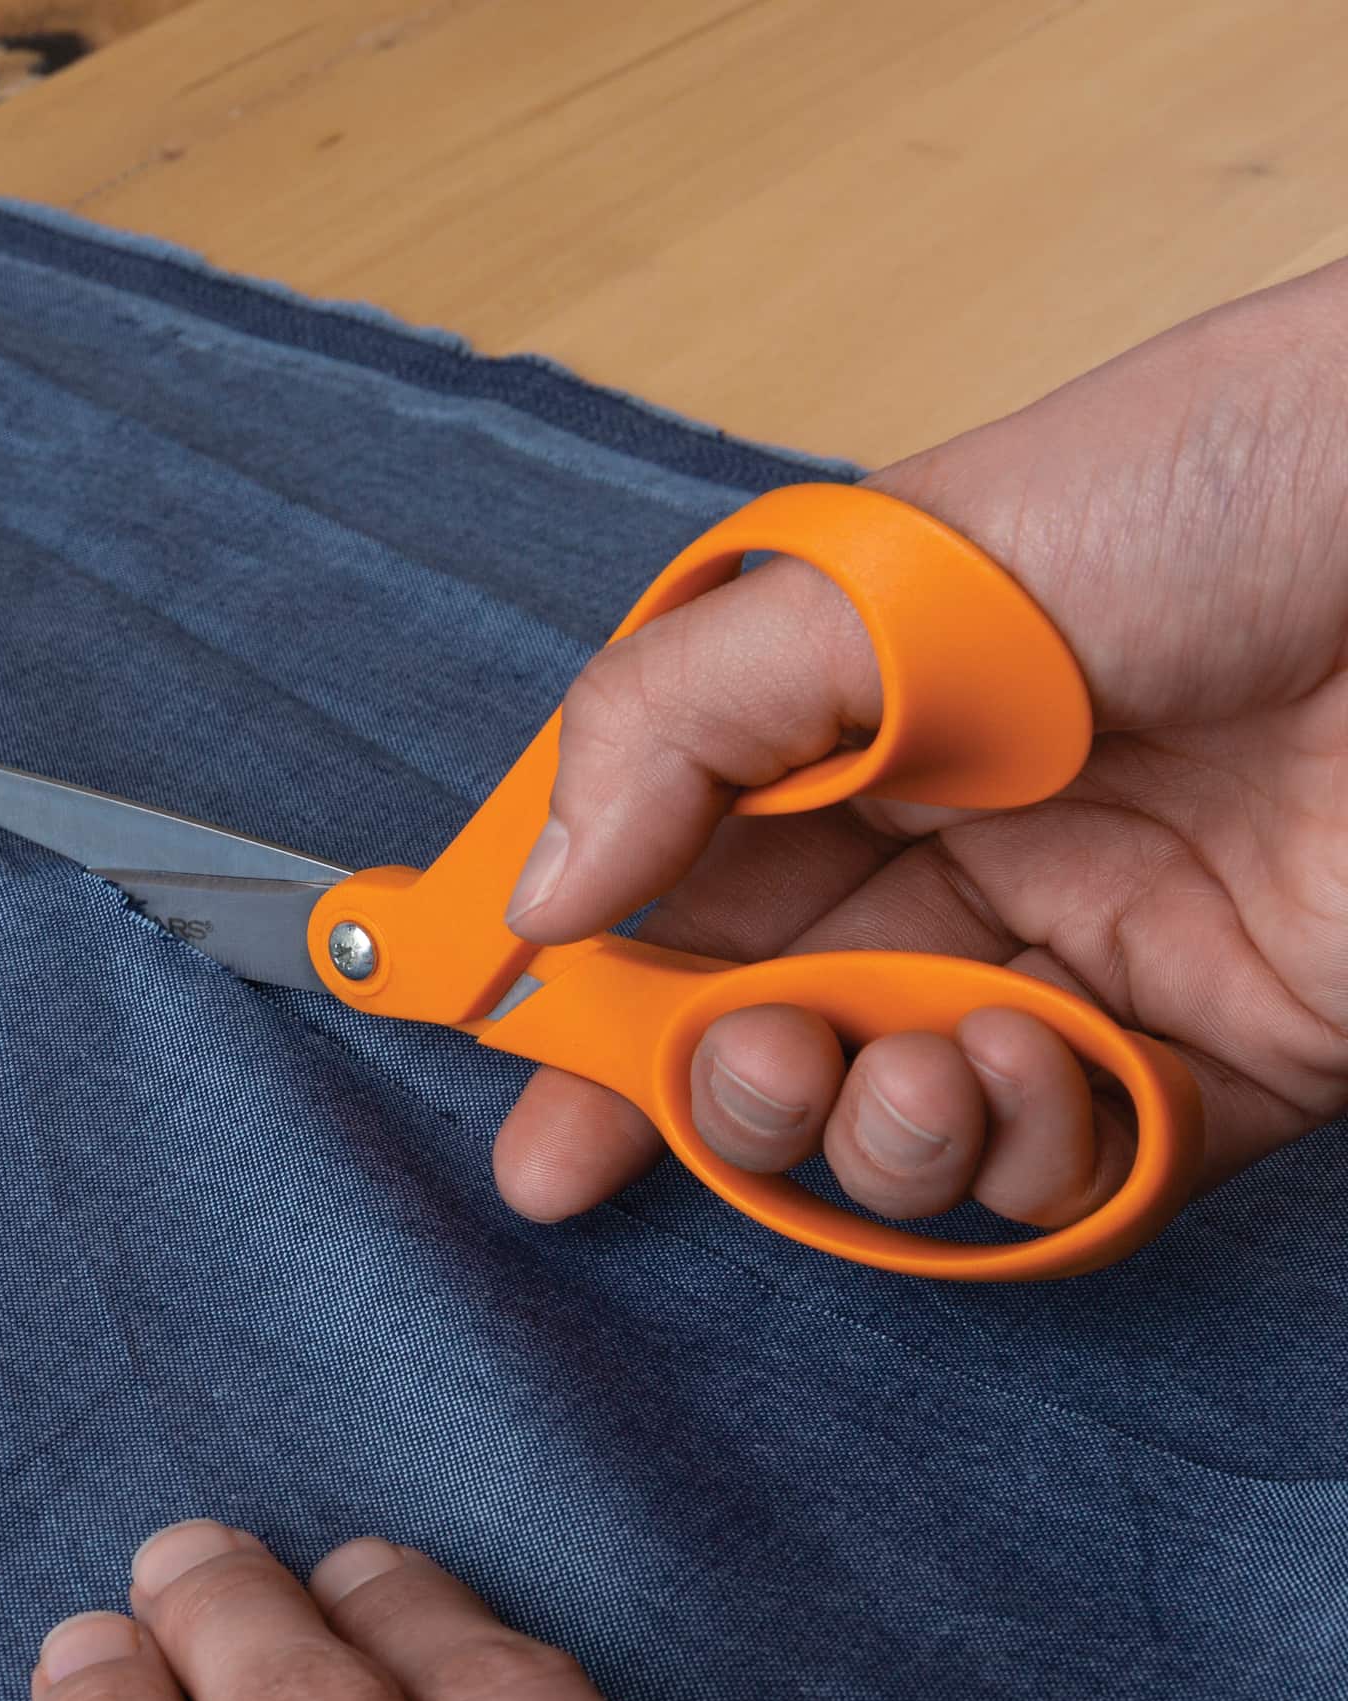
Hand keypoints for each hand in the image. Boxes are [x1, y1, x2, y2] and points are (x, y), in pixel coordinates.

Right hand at [494, 258, 1347, 1228]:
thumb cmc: (1213, 490)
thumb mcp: (879, 571)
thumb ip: (672, 730)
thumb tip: (541, 897)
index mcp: (846, 740)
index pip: (669, 894)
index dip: (580, 1004)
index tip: (520, 1098)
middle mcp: (946, 861)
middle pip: (764, 1032)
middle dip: (719, 1092)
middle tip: (746, 1066)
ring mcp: (1072, 967)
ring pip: (895, 1130)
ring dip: (871, 1135)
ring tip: (918, 1066)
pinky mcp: (1202, 1064)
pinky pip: (1062, 1176)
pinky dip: (1022, 1159)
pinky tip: (1042, 1067)